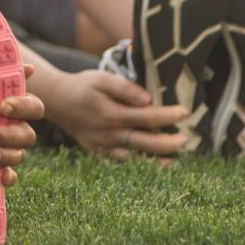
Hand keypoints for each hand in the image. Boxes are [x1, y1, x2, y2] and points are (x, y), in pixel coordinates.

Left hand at [0, 64, 42, 188]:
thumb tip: (27, 68)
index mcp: (13, 106)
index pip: (33, 108)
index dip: (23, 107)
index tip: (2, 106)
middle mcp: (13, 129)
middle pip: (28, 135)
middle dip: (9, 135)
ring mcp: (5, 150)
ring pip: (19, 156)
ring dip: (7, 156)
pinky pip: (8, 176)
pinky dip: (7, 177)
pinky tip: (1, 177)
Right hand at [42, 69, 190, 161]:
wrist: (57, 101)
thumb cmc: (84, 86)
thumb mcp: (102, 79)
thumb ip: (125, 88)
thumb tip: (148, 100)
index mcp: (112, 114)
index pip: (148, 117)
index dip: (169, 116)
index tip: (184, 111)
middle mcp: (109, 133)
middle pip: (147, 143)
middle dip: (169, 143)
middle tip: (186, 139)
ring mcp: (104, 146)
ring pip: (136, 157)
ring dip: (157, 159)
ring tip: (175, 158)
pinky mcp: (98, 152)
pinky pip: (122, 162)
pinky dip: (138, 164)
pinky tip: (152, 162)